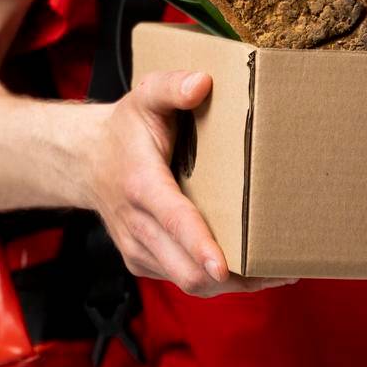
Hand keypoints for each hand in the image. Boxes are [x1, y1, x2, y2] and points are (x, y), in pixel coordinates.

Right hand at [82, 69, 296, 297]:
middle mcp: (138, 225)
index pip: (174, 220)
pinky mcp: (144, 262)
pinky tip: (244, 266)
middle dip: (234, 278)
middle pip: (186, 271)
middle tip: (281, 271)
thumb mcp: (144, 96)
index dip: (200, 246)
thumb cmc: (124, 129)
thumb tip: (202, 82)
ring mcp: (139, 249)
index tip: (223, 266)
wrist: (85, 161)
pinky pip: (182, 281)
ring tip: (275, 273)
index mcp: (142, 184)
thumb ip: (171, 86)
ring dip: (231, 284)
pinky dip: (214, 281)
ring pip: (188, 283)